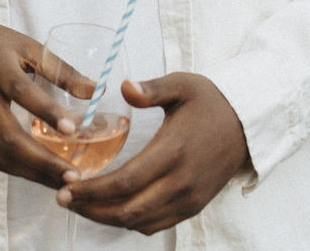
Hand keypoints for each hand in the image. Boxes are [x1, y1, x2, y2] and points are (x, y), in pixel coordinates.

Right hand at [0, 12, 81, 187]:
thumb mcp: (25, 45)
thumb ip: (59, 68)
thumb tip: (97, 89)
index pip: (21, 91)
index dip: (46, 111)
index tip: (73, 129)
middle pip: (7, 135)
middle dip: (42, 161)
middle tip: (73, 175)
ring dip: (32, 173)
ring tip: (62, 182)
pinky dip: (17, 170)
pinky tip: (39, 175)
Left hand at [57, 72, 248, 235]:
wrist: (246, 124)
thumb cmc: (210, 101)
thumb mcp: (182, 84)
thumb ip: (152, 88)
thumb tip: (124, 86)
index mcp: (173, 152)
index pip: (126, 182)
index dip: (93, 190)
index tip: (67, 186)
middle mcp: (180, 183)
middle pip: (127, 211)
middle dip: (91, 209)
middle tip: (63, 198)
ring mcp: (188, 200)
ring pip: (139, 223)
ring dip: (107, 218)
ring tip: (81, 203)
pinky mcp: (193, 207)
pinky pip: (156, 225)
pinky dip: (130, 221)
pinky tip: (112, 206)